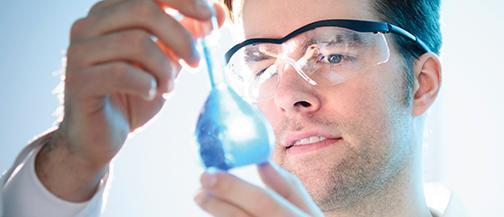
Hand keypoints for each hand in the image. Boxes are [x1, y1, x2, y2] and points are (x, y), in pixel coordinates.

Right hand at [35, 0, 225, 201]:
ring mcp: (80, 50)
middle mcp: (90, 24)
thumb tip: (219, 12)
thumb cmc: (135, 94)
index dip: (185, 0)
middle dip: (181, 37)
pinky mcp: (78, 79)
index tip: (211, 19)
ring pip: (137, 42)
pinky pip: (121, 72)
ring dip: (164, 69)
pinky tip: (150, 93)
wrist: (102, 136)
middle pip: (145, 10)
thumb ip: (188, 35)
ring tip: (168, 87)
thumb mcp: (168, 61)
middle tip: (196, 64)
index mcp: (111, 13)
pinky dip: (146, 84)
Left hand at [195, 162, 323, 216]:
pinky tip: (220, 212)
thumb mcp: (307, 210)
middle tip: (199, 190)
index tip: (208, 173)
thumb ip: (285, 186)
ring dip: (218, 214)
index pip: (263, 202)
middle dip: (216, 204)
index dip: (233, 188)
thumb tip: (260, 161)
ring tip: (204, 198)